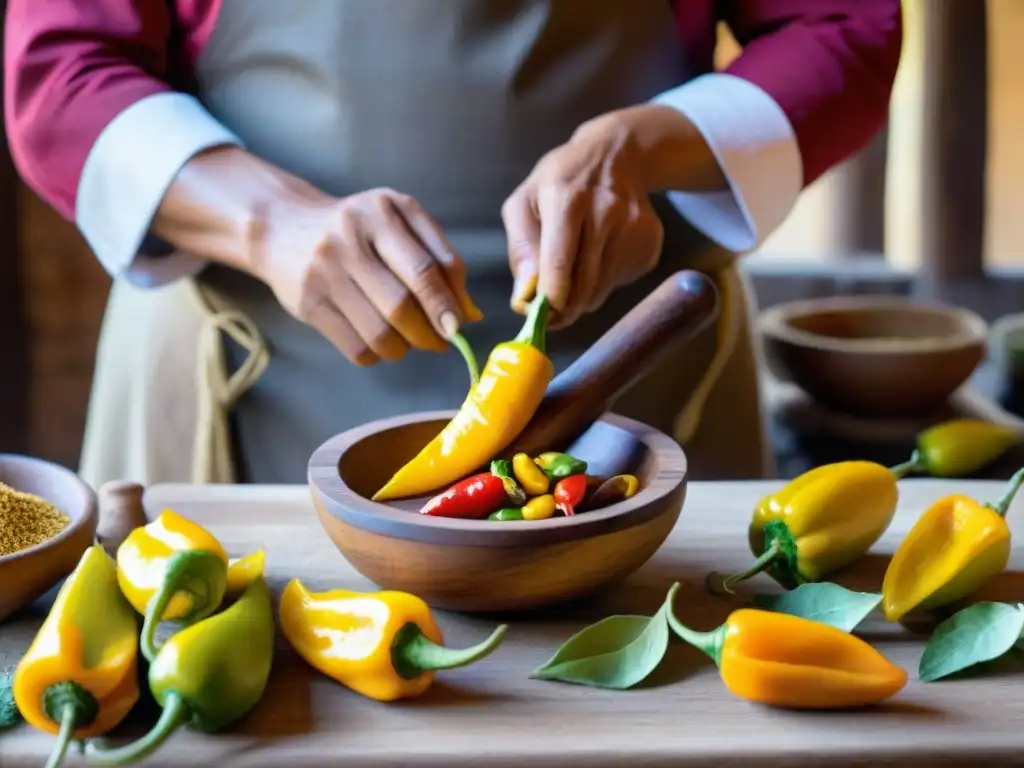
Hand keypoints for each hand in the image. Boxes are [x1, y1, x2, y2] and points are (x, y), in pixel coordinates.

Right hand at [253, 187, 481, 365]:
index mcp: (382, 213)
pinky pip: (354, 346)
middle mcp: (349, 239)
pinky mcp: (307, 304)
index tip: (459, 326)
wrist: (283, 226)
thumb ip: (441, 259)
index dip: (447, 305)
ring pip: (379, 332)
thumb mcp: (401, 222)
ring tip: (409, 341)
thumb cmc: (357, 226)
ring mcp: (324, 272)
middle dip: (430, 333)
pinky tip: (380, 343)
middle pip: (402, 305)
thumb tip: (470, 313)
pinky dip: (377, 354)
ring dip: (404, 348)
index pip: (425, 269)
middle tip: (440, 341)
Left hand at [502, 113, 663, 327]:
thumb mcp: (526, 201)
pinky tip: (600, 252)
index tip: (539, 317)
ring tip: (575, 266)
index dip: (549, 302)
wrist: (617, 153)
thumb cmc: (561, 180)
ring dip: (582, 294)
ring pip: (601, 292)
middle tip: (550, 309)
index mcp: (566, 201)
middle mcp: (605, 213)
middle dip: (562, 307)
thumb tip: (524, 296)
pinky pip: (620, 283)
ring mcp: (634, 228)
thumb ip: (520, 249)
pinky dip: (605, 281)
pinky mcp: (650, 242)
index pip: (560, 267)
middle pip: (583, 288)